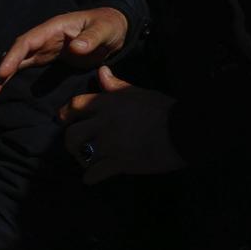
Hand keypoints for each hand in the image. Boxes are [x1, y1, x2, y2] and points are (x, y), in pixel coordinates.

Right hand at [0, 7, 129, 99]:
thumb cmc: (110, 25)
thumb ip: (92, 37)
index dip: (13, 56)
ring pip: (17, 63)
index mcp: (53, 28)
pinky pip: (25, 69)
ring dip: (1, 78)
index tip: (3, 72)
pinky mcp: (46, 59)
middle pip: (16, 54)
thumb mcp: (105, 29)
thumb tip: (75, 47)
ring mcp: (43, 49)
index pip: (27, 42)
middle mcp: (43, 38)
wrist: (114, 30)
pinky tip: (3, 91)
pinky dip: (12, 80)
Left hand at [58, 66, 185, 182]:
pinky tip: (94, 177)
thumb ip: (117, 86)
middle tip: (78, 146)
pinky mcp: (119, 163)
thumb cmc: (165, 109)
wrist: (187, 130)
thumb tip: (101, 72)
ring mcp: (110, 144)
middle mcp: (105, 122)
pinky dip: (91, 177)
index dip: (65, 114)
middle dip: (71, 142)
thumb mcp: (140, 93)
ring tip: (89, 161)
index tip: (63, 120)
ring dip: (81, 160)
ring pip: (80, 154)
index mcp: (109, 103)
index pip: (75, 105)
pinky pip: (93, 174)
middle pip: (71, 134)